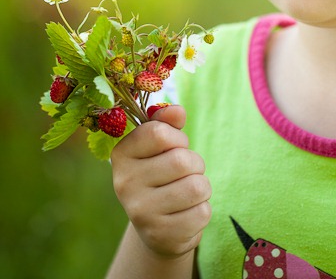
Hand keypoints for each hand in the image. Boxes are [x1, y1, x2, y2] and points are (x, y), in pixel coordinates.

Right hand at [111, 105, 211, 259]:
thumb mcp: (161, 145)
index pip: (158, 133)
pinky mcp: (161, 235)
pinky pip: (202, 213)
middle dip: (195, 163)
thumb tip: (177, 111)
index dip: (177, 137)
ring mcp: (141, 212)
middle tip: (185, 173)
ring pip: (196, 187)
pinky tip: (186, 213)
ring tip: (187, 192)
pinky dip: (202, 210)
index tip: (175, 146)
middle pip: (181, 160)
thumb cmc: (162, 173)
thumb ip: (167, 122)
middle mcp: (125, 184)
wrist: (157, 227)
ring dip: (202, 186)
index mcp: (121, 155)